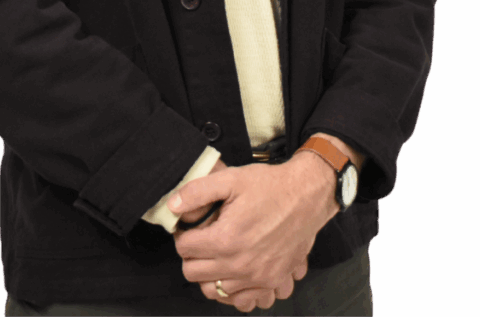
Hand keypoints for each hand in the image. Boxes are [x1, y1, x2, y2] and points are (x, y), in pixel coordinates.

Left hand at [170, 157, 328, 311]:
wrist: (306, 197)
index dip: (182, 234)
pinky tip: (232, 270)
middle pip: (193, 273)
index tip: (189, 227)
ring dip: (209, 274)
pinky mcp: (271, 282)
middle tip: (200, 240)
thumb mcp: (231, 179)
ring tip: (215, 254)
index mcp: (226, 239)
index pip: (184, 248)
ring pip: (213, 291)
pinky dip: (232, 290)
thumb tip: (173, 206)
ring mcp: (257, 278)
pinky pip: (241, 301)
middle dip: (191, 255)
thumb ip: (197, 192)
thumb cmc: (270, 186)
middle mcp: (240, 264)